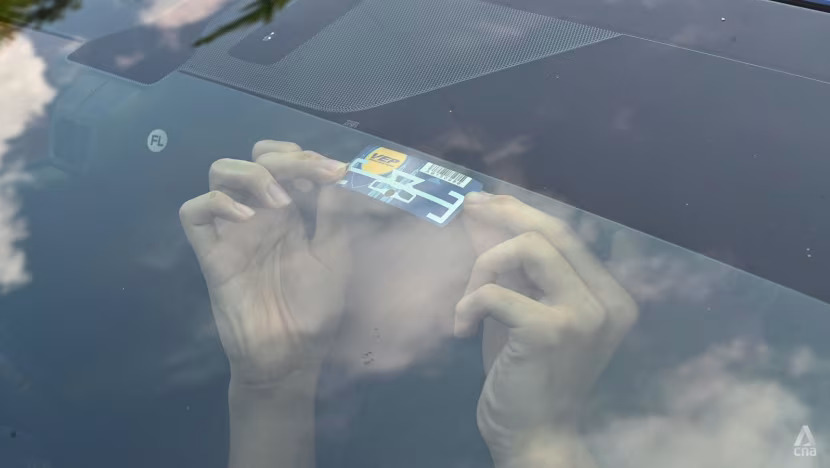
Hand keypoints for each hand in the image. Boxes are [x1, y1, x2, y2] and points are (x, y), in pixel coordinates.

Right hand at [179, 141, 348, 387]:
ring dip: (252, 173)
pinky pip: (193, 211)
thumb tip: (337, 174)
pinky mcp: (211, 252)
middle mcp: (260, 214)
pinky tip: (246, 217)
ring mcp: (234, 230)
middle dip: (285, 156)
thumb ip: (334, 215)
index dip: (308, 157)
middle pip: (256, 157)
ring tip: (280, 201)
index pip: (288, 162)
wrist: (290, 356)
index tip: (335, 172)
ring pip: (220, 172)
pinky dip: (216, 203)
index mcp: (292, 213)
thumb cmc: (316, 310)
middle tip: (311, 176)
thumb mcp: (336, 256)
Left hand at [457, 193, 638, 465]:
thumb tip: (485, 215)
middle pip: (552, 230)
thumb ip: (514, 268)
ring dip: (483, 268)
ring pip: (528, 248)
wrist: (535, 439)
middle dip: (503, 215)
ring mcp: (585, 314)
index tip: (484, 203)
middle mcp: (608, 300)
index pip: (565, 234)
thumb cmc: (526, 378)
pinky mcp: (552, 331)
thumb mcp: (522, 312)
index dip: (520, 211)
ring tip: (467, 307)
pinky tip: (460, 329)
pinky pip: (496, 291)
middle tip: (466, 210)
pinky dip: (468, 303)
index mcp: (608, 295)